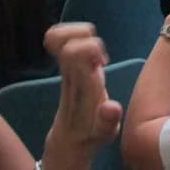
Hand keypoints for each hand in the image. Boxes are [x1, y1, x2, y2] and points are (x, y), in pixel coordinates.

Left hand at [42, 24, 122, 166]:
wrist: (70, 137)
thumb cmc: (91, 131)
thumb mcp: (104, 131)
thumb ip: (108, 119)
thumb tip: (112, 106)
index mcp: (78, 81)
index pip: (72, 52)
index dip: (89, 48)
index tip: (102, 62)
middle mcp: (68, 69)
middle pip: (62, 39)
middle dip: (86, 39)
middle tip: (100, 56)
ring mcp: (64, 65)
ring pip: (56, 35)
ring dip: (79, 33)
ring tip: (93, 50)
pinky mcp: (65, 62)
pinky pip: (58, 38)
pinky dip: (73, 33)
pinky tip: (87, 47)